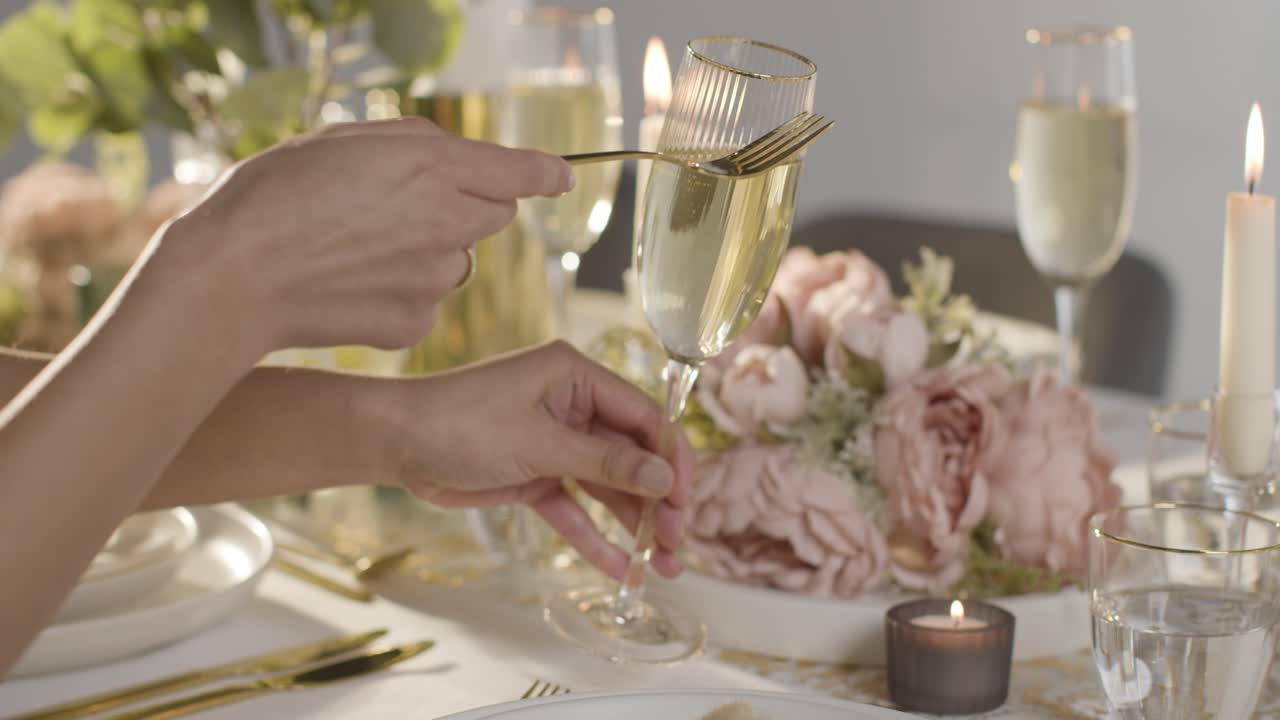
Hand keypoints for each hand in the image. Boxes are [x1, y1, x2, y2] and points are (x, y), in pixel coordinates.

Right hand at [152, 118, 572, 358]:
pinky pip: (427, 301)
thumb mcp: (341, 140)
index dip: (545, 173)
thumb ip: (412, 142)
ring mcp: (436, 280)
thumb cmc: (274, 196)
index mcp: (433, 167)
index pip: (521, 172)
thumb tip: (450, 155)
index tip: (560, 177)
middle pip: (495, 214)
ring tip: (359, 249)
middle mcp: (448, 223)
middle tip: (404, 207)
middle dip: (466, 206)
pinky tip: (352, 286)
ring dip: (430, 251)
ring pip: (458, 259)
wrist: (233, 277)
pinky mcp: (415, 323)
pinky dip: (401, 293)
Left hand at [382, 341, 692, 579]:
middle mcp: (573, 405)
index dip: (671, 460)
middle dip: (657, 501)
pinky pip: (575, 507)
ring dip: (634, 524)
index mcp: (578, 376)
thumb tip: (665, 477)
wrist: (395, 442)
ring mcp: (555, 442)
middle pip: (632, 456)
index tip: (684, 502)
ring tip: (662, 566)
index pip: (644, 417)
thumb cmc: (460, 422)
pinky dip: (594, 536)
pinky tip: (620, 568)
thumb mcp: (540, 442)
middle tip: (675, 543)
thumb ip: (605, 462)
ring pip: (608, 486)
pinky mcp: (535, 475)